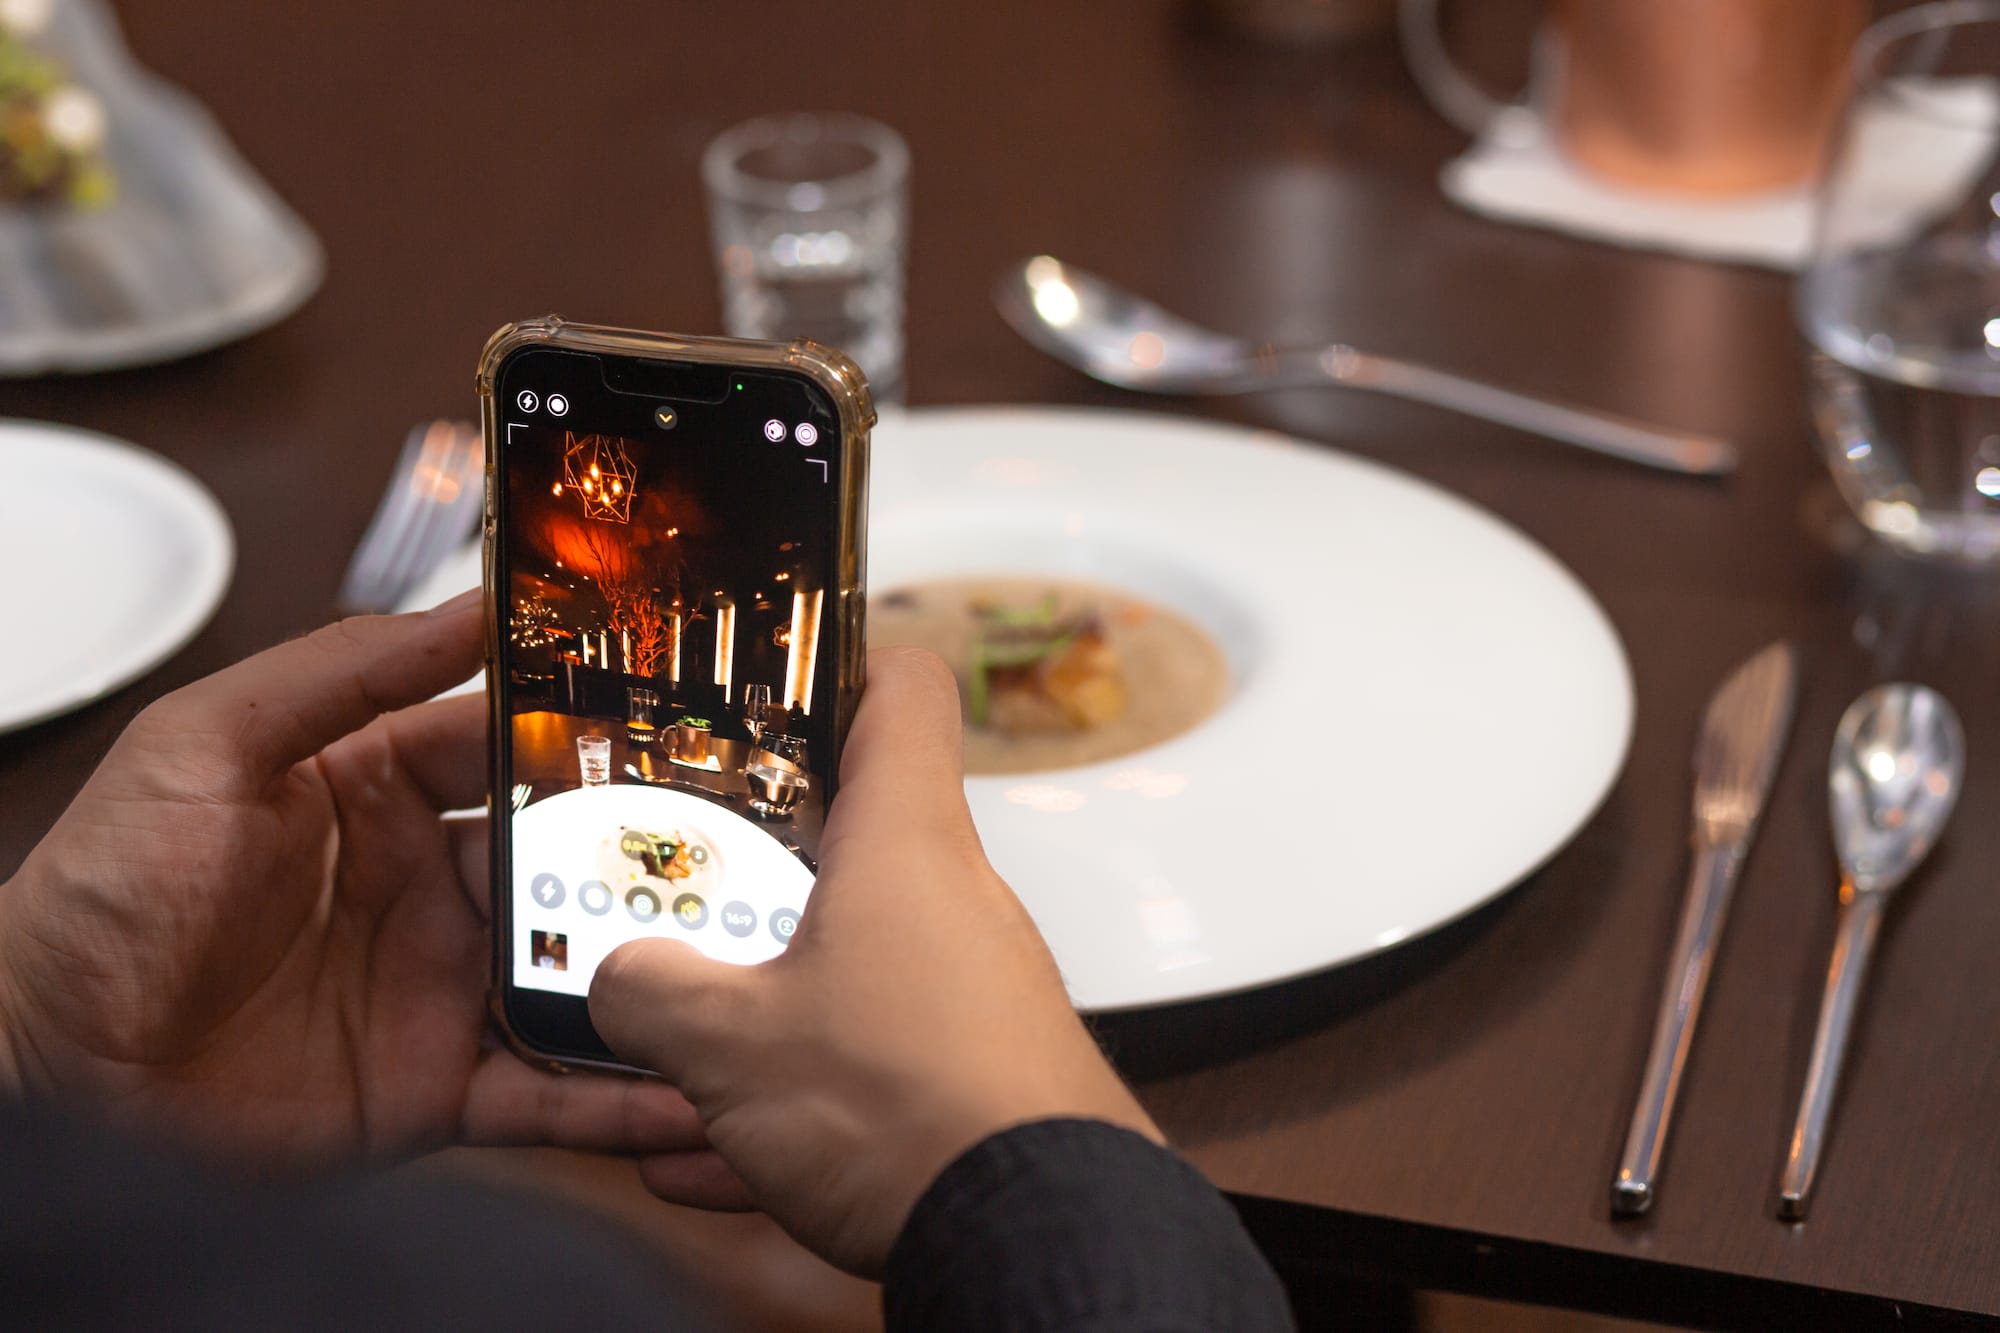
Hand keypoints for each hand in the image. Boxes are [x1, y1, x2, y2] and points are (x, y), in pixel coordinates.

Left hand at [0, 592, 711, 1175]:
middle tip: (742, 840)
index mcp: (375, 794)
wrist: (52, 1069)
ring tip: (745, 966)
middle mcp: (424, 888)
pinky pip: (547, 1092)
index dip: (577, 729)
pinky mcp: (440, 1088)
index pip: (501, 746)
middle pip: (564, 858)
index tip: (663, 706)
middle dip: (646, 848)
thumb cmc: (99, 898)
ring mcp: (440, 989)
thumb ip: (340, 672)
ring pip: (578, 970)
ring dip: (656, 970)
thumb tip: (465, 607)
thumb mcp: (207, 744)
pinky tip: (687, 1092)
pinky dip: (619, 1098)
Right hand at [589, 647, 1160, 1275]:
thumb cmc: (907, 1104)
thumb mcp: (728, 1044)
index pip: (900, 688)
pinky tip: (726, 1157)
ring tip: (680, 1055)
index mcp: (906, 841)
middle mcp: (955, 896)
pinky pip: (875, 1054)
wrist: (1030, 1234)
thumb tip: (618, 981)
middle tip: (680, 893)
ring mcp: (975, 982)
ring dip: (767, 1003)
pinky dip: (803, 1090)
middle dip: (755, 870)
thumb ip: (651, 995)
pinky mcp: (982, 1066)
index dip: (836, 663)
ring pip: (852, 960)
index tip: (770, 680)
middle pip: (854, 836)